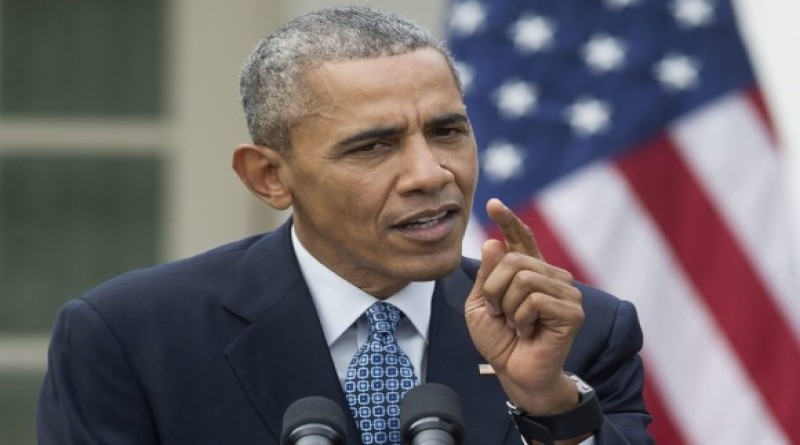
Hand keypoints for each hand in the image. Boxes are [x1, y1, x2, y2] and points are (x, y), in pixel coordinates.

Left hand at [465, 198, 584, 415]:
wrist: (514, 372)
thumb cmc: (500, 340)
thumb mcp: (481, 304)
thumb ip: (487, 274)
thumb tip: (495, 242)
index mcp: (529, 271)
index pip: (520, 239)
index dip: (508, 220)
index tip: (492, 203)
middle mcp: (550, 276)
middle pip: (513, 260)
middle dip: (493, 289)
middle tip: (496, 312)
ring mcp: (565, 292)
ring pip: (523, 278)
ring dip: (507, 306)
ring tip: (513, 324)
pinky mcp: (573, 311)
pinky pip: (534, 299)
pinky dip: (520, 318)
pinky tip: (526, 331)